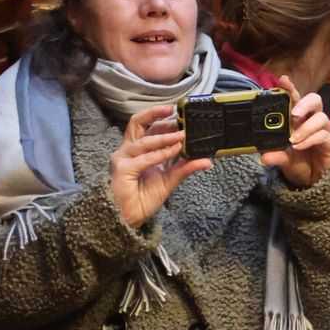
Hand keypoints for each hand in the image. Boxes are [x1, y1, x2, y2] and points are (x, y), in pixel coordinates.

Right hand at [111, 103, 210, 229]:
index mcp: (138, 150)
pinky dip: (160, 154)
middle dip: (154, 114)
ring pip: (143, 140)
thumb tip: (206, 160)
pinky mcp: (122, 169)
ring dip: (164, 137)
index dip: (161, 119)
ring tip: (181, 136)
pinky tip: (173, 151)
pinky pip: (144, 158)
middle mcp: (128, 151)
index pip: (147, 127)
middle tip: (174, 111)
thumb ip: (185, 167)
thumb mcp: (170, 179)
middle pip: (136, 123)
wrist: (131, 217)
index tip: (180, 115)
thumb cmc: (145, 198)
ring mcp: (123, 158)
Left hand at [261, 76, 329, 188]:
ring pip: (320, 117)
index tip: (283, 79)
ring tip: (293, 140)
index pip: (295, 98)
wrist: (313, 180)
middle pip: (315, 100)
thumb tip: (264, 157)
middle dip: (304, 104)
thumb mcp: (283, 159)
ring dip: (305, 128)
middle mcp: (311, 120)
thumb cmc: (298, 162)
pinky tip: (299, 146)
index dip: (290, 88)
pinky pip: (323, 135)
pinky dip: (310, 139)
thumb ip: (275, 155)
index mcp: (298, 118)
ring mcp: (323, 130)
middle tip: (293, 114)